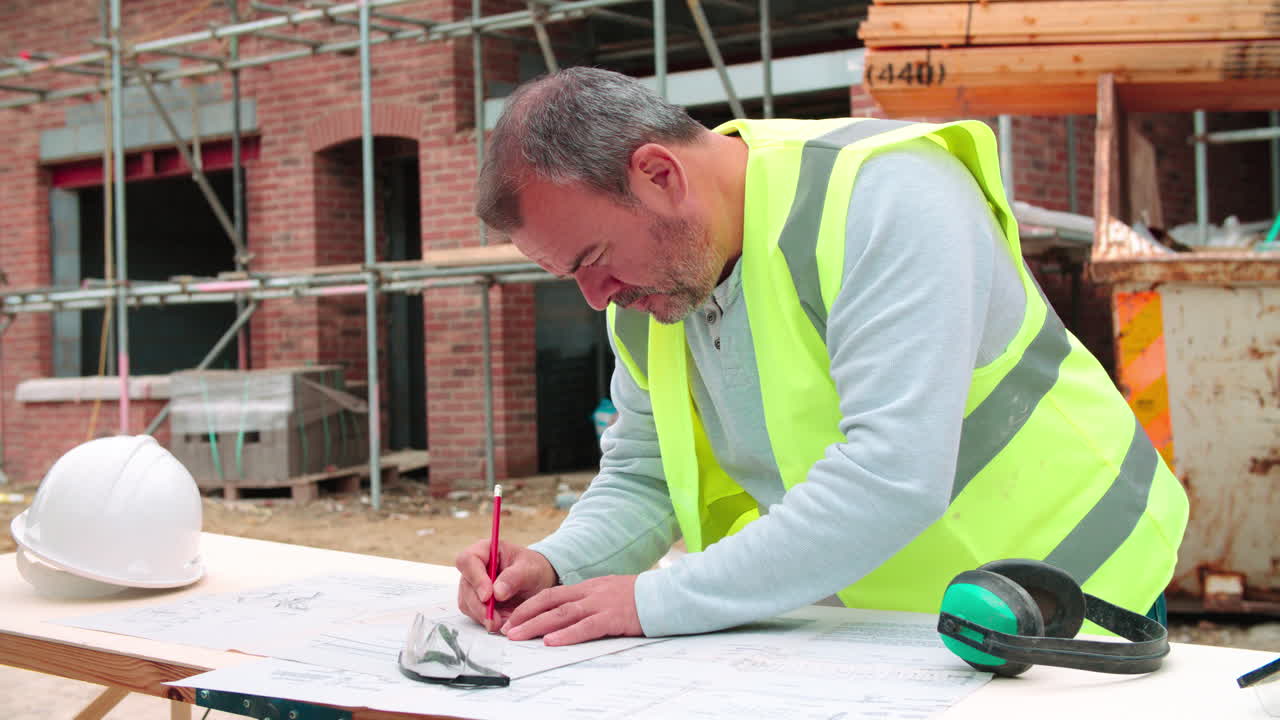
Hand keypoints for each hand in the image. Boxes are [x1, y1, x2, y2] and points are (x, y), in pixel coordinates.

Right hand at [455, 539, 556, 632]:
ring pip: (467, 603)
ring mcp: (472, 585)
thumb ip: (514, 578)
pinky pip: (474, 614)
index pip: (468, 560)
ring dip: (482, 616)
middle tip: (495, 620)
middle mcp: (474, 567)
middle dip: (479, 605)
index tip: (488, 596)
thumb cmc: (532, 569)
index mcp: (485, 550)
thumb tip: (497, 593)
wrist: (537, 582)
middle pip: (466, 586)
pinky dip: (487, 620)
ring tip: (503, 622)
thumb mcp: (529, 569)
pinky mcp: (475, 601)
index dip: (475, 578)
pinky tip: (502, 622)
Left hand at [501, 575, 641, 645]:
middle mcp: (590, 593)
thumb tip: (567, 615)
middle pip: (550, 602)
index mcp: (588, 587)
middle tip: (506, 630)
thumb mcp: (608, 593)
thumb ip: (589, 601)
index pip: (551, 594)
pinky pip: (586, 627)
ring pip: (562, 614)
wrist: (664, 595)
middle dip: (525, 616)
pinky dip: (567, 635)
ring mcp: (601, 604)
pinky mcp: (613, 617)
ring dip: (537, 625)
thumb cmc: (638, 597)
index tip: (512, 618)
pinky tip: (553, 641)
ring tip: (519, 636)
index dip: (529, 606)